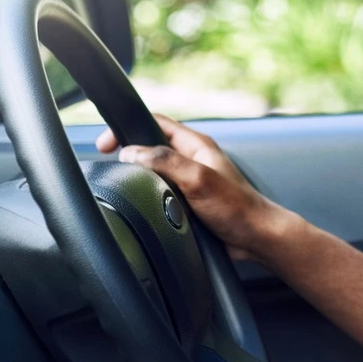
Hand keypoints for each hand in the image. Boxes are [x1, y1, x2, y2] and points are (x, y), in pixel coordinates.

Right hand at [95, 115, 289, 263]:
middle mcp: (191, 159)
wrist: (256, 238)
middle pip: (150, 148)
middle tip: (110, 165)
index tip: (106, 144)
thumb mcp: (198, 178)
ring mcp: (189, 181)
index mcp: (195, 145)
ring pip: (153, 174)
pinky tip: (142, 206)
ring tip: (125, 186)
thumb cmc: (237, 207)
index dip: (128, 128)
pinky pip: (160, 194)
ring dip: (139, 180)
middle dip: (129, 154)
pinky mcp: (188, 202)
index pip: (154, 123)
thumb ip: (165, 162)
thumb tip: (131, 152)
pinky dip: (149, 198)